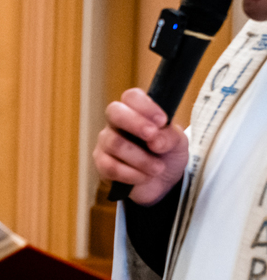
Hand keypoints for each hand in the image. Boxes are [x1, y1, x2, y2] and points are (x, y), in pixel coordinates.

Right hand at [92, 88, 187, 205]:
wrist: (161, 183)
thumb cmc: (166, 155)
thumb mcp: (177, 143)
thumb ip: (170, 137)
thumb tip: (155, 141)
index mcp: (136, 111)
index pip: (132, 97)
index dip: (145, 106)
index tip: (162, 121)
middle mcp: (117, 124)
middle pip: (114, 112)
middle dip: (135, 124)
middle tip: (153, 137)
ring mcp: (106, 143)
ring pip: (115, 143)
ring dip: (141, 158)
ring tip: (158, 168)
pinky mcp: (101, 164)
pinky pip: (110, 166)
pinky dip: (131, 174)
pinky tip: (144, 177)